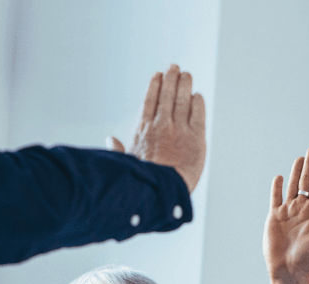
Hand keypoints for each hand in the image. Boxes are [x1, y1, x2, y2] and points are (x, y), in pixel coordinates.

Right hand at [109, 64, 205, 192]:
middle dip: (170, 78)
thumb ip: (119, 149)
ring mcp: (180, 129)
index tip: (157, 75)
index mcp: (143, 129)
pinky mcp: (197, 137)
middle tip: (174, 67)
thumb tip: (110, 140)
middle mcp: (161, 125)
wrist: (163, 190)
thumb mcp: (127, 162)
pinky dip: (197, 103)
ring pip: (182, 99)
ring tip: (186, 75)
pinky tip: (197, 96)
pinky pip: (198, 114)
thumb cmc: (143, 180)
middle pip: (167, 94)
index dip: (154, 86)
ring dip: (184, 84)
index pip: (149, 100)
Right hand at [265, 147, 308, 283]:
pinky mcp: (274, 218)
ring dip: (296, 172)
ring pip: (293, 187)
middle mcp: (302, 210)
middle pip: (307, 182)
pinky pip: (275, 198)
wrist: (288, 271)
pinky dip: (277, 188)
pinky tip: (280, 177)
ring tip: (300, 158)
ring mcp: (288, 213)